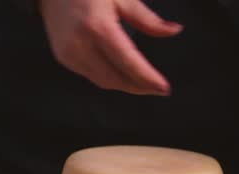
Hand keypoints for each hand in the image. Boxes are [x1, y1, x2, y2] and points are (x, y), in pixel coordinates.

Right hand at [39, 0, 182, 95]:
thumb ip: (148, 19)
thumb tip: (174, 31)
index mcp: (98, 27)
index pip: (128, 62)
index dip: (147, 78)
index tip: (164, 88)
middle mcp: (81, 44)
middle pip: (114, 79)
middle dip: (138, 87)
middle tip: (157, 89)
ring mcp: (69, 53)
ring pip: (102, 81)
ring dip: (124, 85)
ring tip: (142, 84)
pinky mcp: (63, 57)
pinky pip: (90, 74)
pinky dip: (108, 77)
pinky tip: (120, 74)